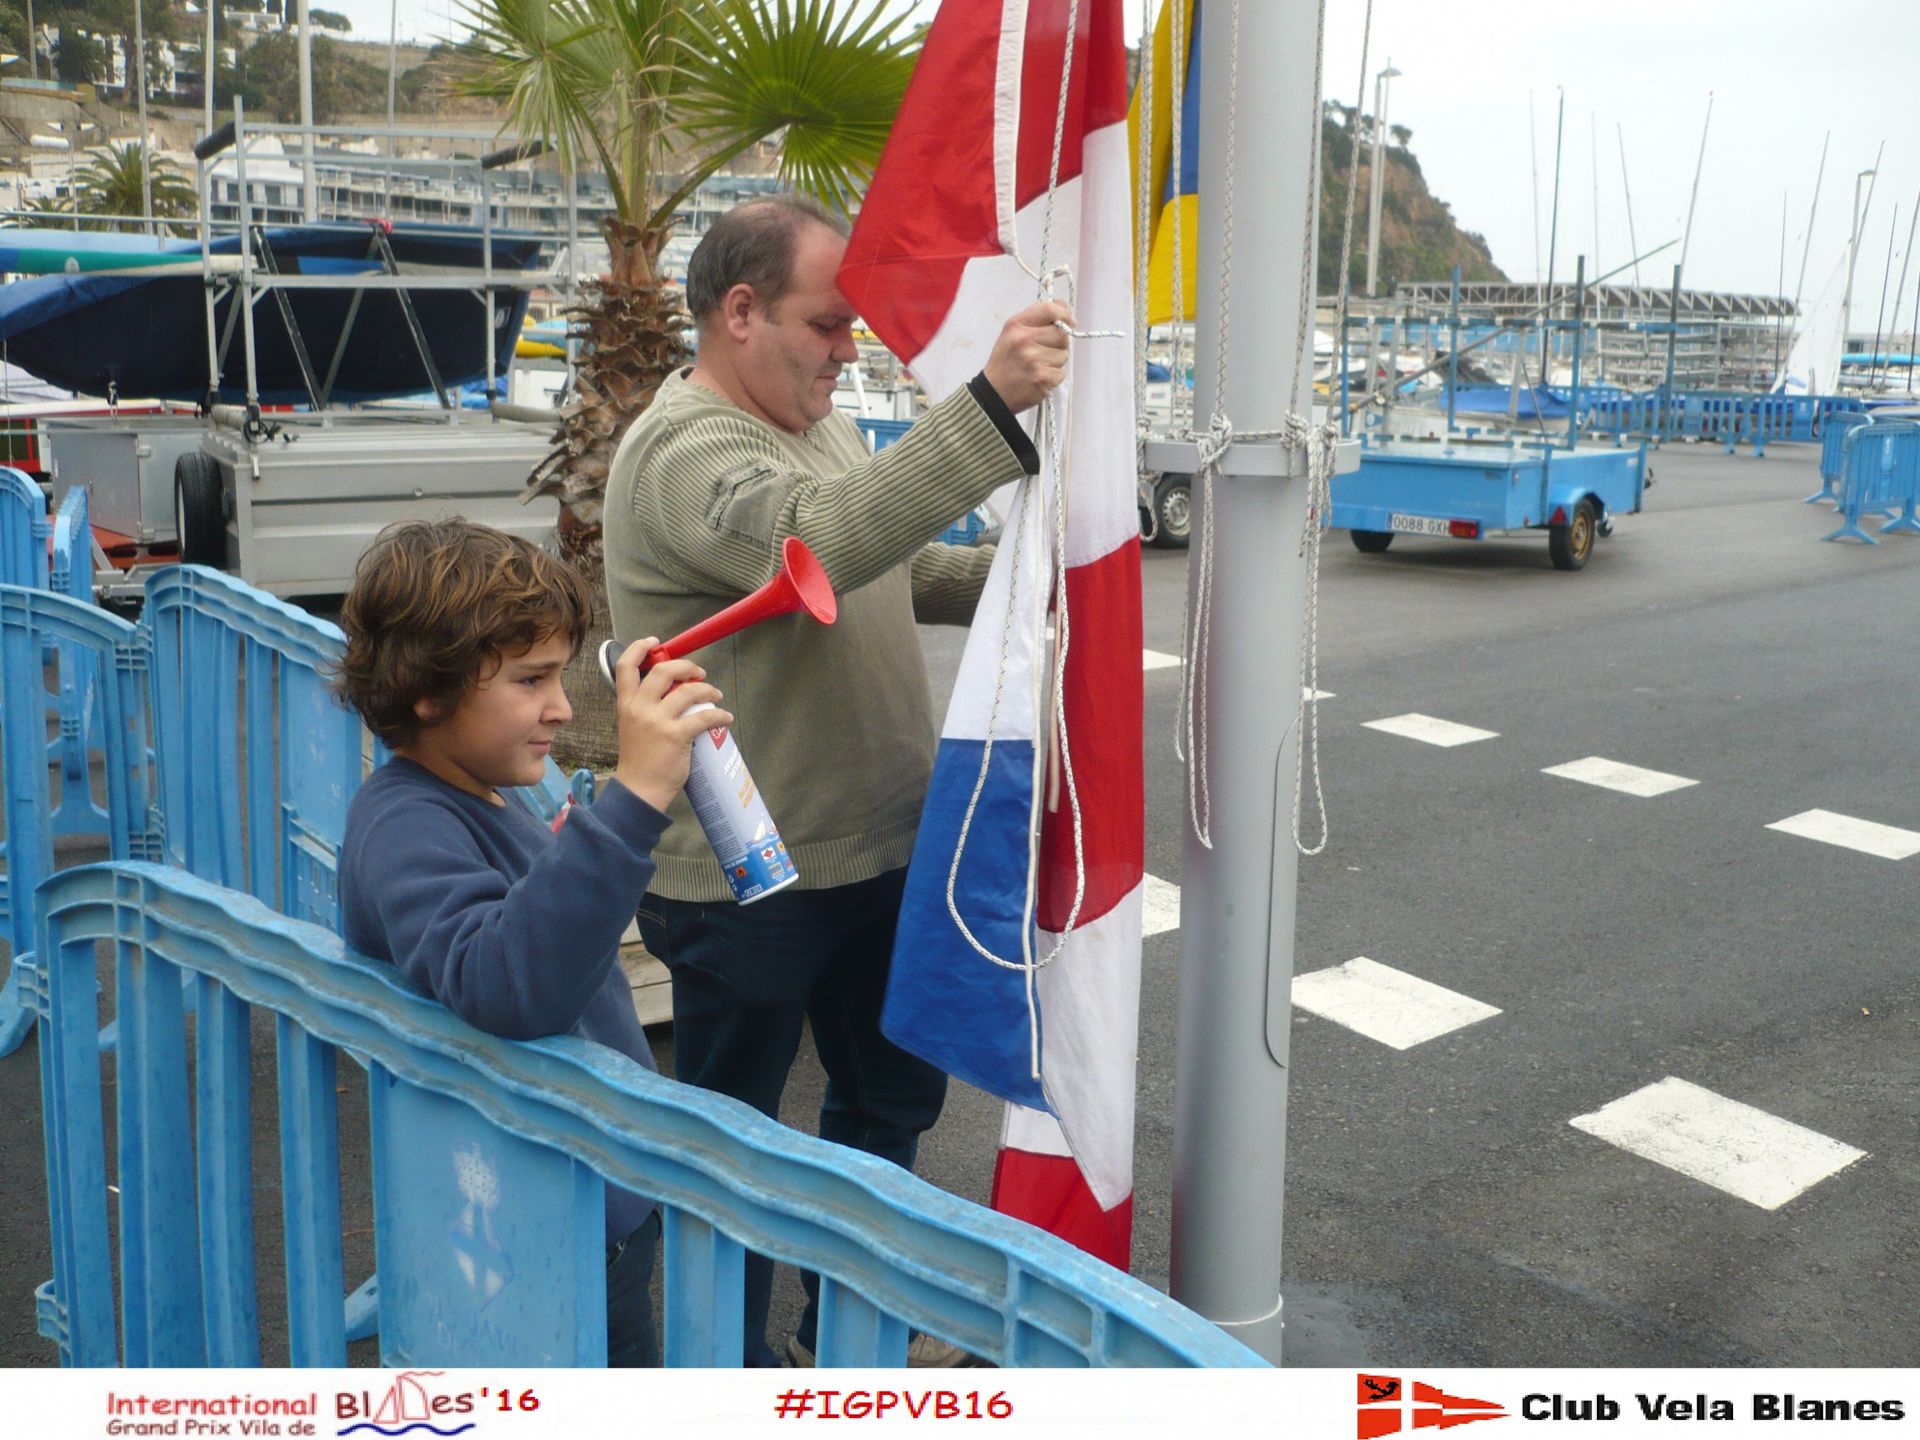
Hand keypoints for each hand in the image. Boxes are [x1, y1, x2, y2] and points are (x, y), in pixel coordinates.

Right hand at [609, 639, 732, 813]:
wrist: (638, 790)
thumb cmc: (638, 760)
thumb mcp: (632, 726)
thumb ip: (645, 707)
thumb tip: (672, 693)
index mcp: (625, 704)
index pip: (625, 666)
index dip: (640, 648)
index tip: (654, 641)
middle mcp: (639, 708)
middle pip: (663, 671)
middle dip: (686, 666)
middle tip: (699, 673)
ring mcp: (658, 721)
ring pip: (688, 691)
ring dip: (708, 690)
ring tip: (716, 696)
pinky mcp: (676, 736)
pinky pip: (704, 717)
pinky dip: (719, 715)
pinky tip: (725, 718)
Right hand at [981, 299, 1072, 412]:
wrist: (994, 392)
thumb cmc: (1006, 361)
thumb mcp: (1012, 333)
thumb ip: (1037, 319)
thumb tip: (1063, 308)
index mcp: (1017, 325)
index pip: (1050, 310)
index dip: (1065, 314)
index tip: (1070, 322)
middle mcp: (1025, 339)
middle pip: (1062, 334)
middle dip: (1058, 343)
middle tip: (1043, 352)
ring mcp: (1034, 360)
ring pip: (1063, 355)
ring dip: (1055, 362)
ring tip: (1037, 366)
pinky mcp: (1042, 378)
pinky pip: (1061, 373)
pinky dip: (1053, 377)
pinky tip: (1039, 378)